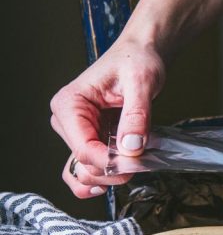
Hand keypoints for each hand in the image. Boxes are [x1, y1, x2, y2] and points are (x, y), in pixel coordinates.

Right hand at [50, 0, 222, 197]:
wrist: (141, 55)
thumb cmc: (136, 61)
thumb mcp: (141, 83)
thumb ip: (137, 115)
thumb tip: (132, 147)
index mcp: (70, 104)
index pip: (84, 149)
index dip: (111, 162)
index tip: (137, 161)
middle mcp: (67, 121)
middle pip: (84, 164)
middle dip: (114, 170)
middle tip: (142, 161)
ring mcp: (77, 133)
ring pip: (85, 172)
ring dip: (111, 177)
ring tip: (135, 166)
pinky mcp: (91, 139)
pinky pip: (88, 168)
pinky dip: (103, 178)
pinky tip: (117, 178)